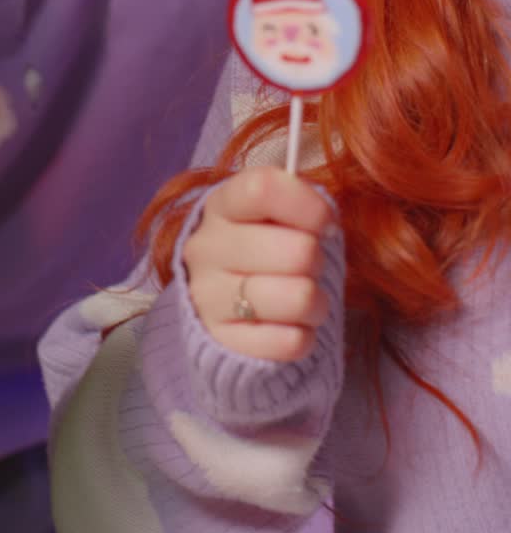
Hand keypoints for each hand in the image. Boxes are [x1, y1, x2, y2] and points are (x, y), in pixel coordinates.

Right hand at [183, 166, 336, 361]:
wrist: (226, 306)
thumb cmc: (265, 250)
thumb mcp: (275, 216)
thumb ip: (300, 206)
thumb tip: (326, 222)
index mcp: (221, 206)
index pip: (263, 189)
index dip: (309, 205)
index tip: (325, 222)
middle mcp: (207, 249)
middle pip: (298, 251)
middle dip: (317, 260)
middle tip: (306, 266)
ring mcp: (209, 298)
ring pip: (300, 298)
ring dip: (316, 302)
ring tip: (302, 298)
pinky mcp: (224, 343)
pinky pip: (292, 342)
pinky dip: (304, 336)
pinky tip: (288, 326)